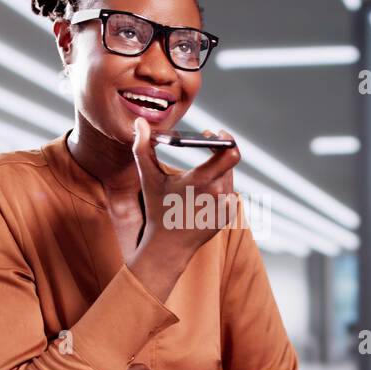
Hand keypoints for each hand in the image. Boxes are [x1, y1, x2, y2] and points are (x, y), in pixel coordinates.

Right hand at [127, 116, 239, 301]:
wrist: (167, 248)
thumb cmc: (157, 210)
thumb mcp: (148, 178)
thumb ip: (142, 146)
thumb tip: (140, 121)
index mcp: (202, 182)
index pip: (230, 153)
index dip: (226, 139)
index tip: (214, 134)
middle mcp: (219, 194)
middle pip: (230, 161)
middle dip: (218, 149)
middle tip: (207, 142)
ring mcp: (226, 206)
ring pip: (229, 176)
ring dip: (218, 168)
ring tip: (204, 165)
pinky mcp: (228, 216)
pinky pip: (228, 192)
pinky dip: (218, 185)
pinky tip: (205, 186)